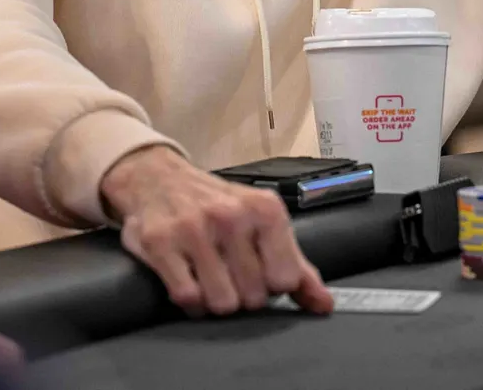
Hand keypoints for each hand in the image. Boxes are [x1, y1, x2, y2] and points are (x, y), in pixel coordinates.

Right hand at [101, 146, 334, 317]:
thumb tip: (324, 304)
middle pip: (253, 297)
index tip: (260, 271)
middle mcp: (231, 216)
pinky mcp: (160, 244)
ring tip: (209, 277)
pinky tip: (188, 279)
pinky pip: (188, 298)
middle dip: (242, 294)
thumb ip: (297, 265)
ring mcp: (194, 229)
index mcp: (264, 209)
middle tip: (229, 271)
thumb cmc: (216, 204)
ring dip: (215, 300)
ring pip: (222, 303)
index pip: (285, 279)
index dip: (272, 285)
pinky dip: (190, 300)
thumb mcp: (262, 223)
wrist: (158, 178)